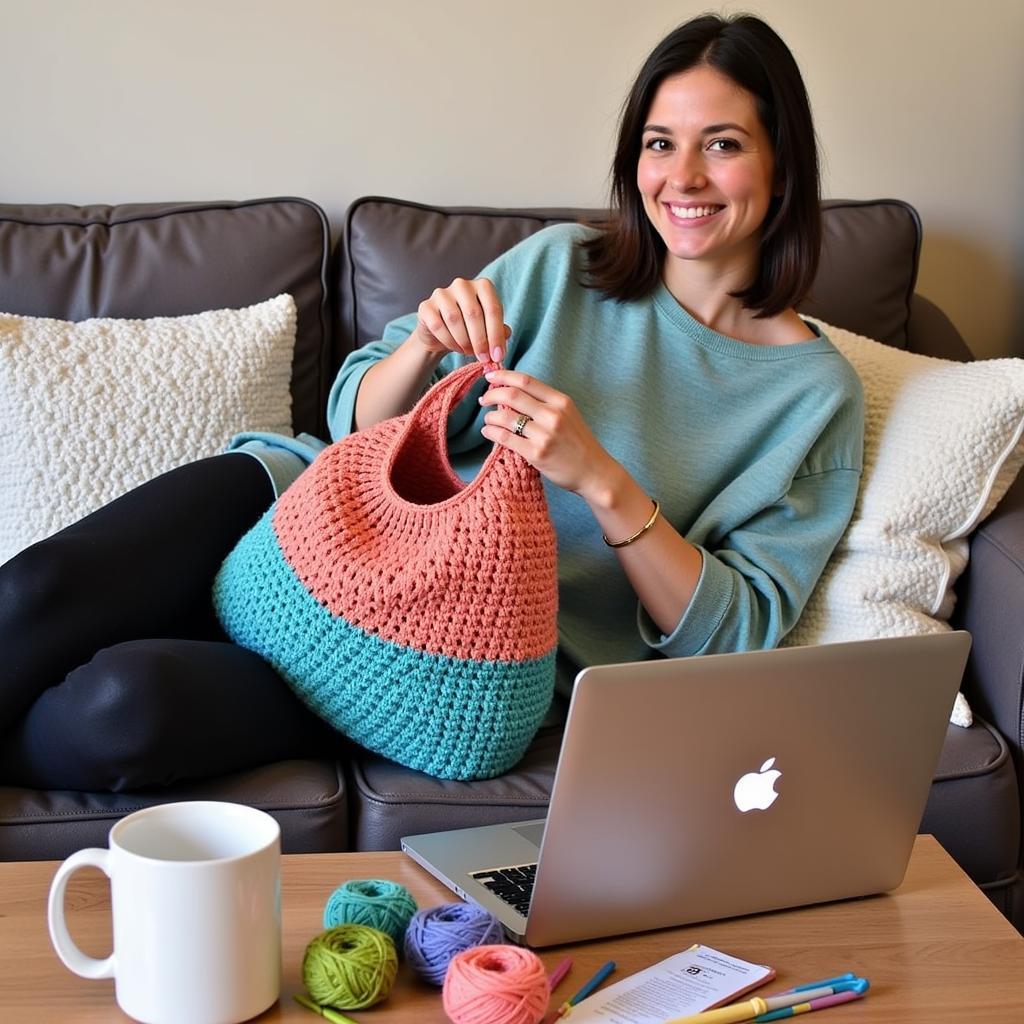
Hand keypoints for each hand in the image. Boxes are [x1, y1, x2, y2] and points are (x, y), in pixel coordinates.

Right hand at [413, 277, 510, 362]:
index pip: (493, 309)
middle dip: (481, 341)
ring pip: (455, 319)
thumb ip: (499, 330)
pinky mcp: (426, 306)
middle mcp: (462, 284)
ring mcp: (442, 293)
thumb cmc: (470, 329)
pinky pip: (438, 326)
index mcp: (483, 286)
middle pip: (474, 313)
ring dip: (464, 341)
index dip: (496, 335)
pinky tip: (455, 347)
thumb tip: (506, 334)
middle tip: (483, 358)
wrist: (442, 334)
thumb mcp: (488, 329)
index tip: (498, 356)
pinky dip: (449, 341)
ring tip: (469, 352)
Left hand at [479, 369, 622, 500]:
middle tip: (483, 399)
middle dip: (492, 395)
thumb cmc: (578, 444)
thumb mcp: (568, 415)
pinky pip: (505, 438)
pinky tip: (488, 432)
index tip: (490, 377)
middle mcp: (553, 415)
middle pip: (512, 396)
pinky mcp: (536, 454)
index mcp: (561, 401)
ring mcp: (544, 435)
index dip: (504, 376)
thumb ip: (545, 403)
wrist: (594, 472)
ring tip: (488, 419)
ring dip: (490, 416)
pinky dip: (491, 432)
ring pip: (505, 417)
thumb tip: (513, 393)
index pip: (526, 381)